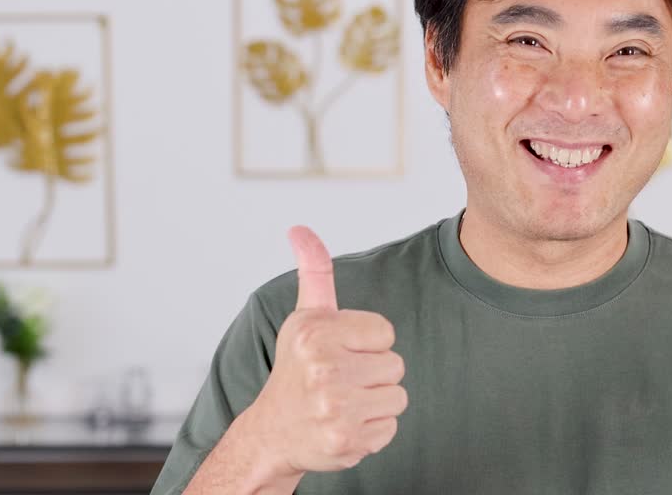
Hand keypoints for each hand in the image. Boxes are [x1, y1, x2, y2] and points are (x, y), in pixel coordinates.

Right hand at [243, 225, 408, 474]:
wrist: (273, 433)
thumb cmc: (297, 369)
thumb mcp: (305, 316)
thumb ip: (314, 271)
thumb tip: (299, 228)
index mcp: (316, 333)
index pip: (386, 332)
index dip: (368, 342)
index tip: (341, 352)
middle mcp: (323, 370)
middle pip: (395, 365)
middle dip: (373, 373)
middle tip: (340, 381)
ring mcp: (334, 409)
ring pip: (397, 397)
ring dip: (375, 401)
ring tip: (343, 402)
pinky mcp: (346, 442)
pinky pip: (390, 428)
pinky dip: (372, 430)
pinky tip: (345, 425)